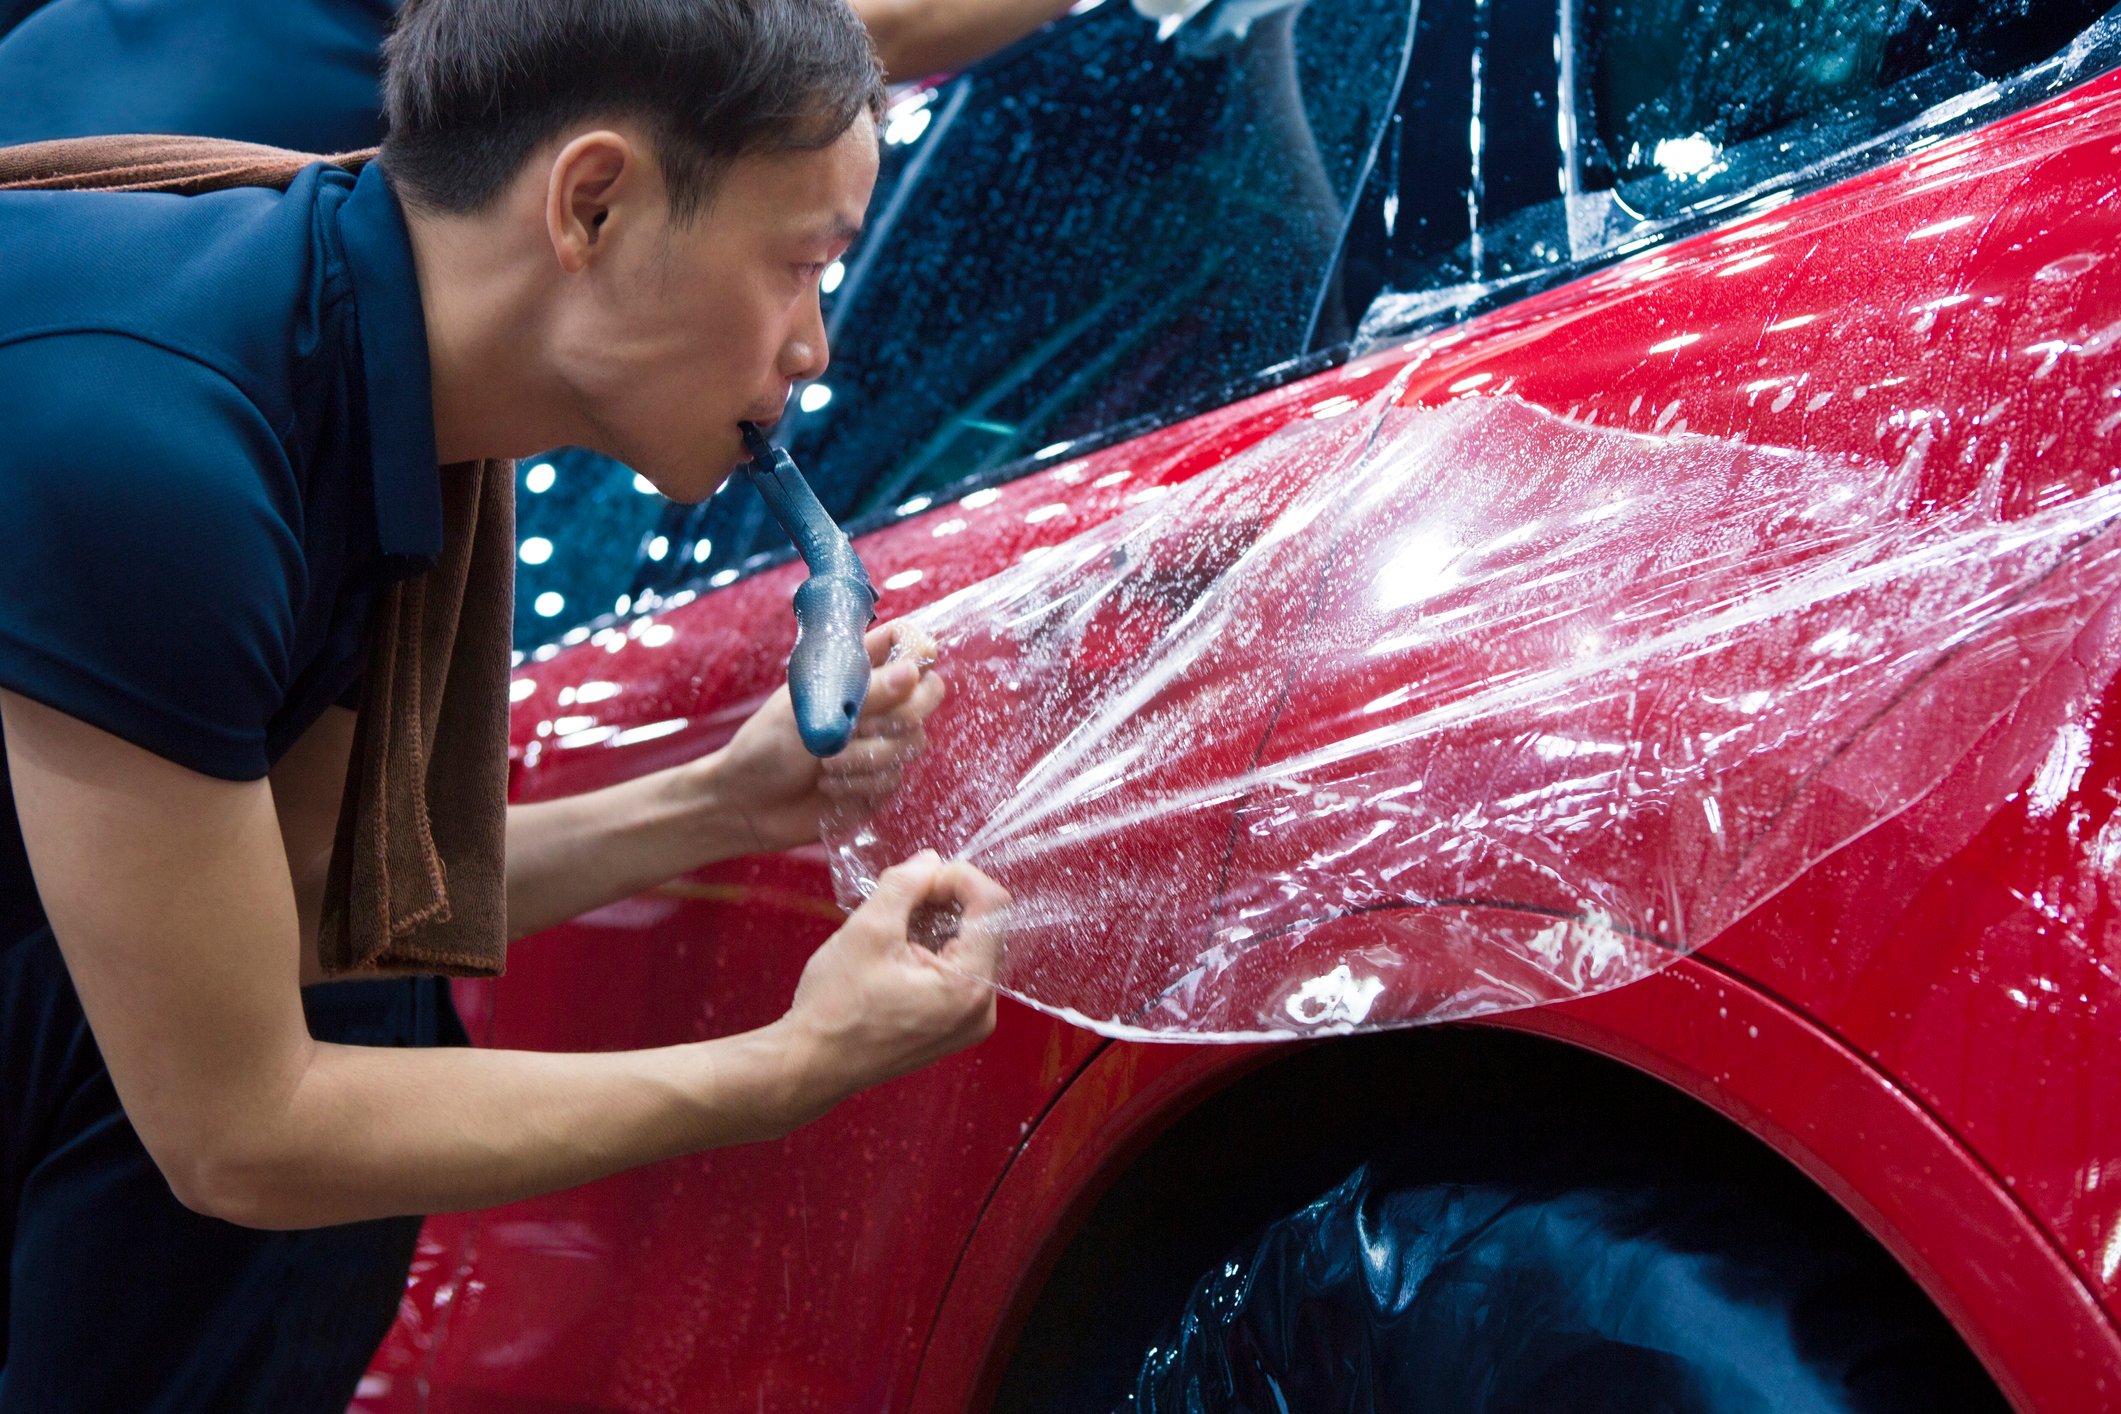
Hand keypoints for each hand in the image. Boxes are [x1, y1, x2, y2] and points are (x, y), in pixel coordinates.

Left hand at [707, 621, 946, 854]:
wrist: (747, 804)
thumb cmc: (767, 745)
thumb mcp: (811, 712)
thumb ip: (866, 693)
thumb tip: (912, 673)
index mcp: (855, 670)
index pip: (904, 641)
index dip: (918, 647)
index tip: (912, 666)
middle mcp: (876, 703)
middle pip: (929, 691)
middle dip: (905, 712)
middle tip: (865, 726)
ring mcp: (882, 742)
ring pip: (913, 740)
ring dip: (870, 756)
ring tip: (826, 763)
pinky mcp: (880, 781)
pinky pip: (896, 776)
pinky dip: (862, 782)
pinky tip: (829, 785)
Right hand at [777, 851, 1006, 1117]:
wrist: (813, 1063)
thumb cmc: (835, 1009)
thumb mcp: (867, 930)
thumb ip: (905, 885)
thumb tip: (930, 861)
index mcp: (968, 987)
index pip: (993, 905)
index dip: (958, 877)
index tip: (921, 878)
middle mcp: (981, 1008)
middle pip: (986, 924)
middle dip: (948, 899)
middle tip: (904, 897)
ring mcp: (970, 1020)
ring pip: (972, 944)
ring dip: (940, 922)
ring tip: (897, 923)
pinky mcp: (955, 1024)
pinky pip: (961, 970)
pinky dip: (937, 947)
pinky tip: (902, 947)